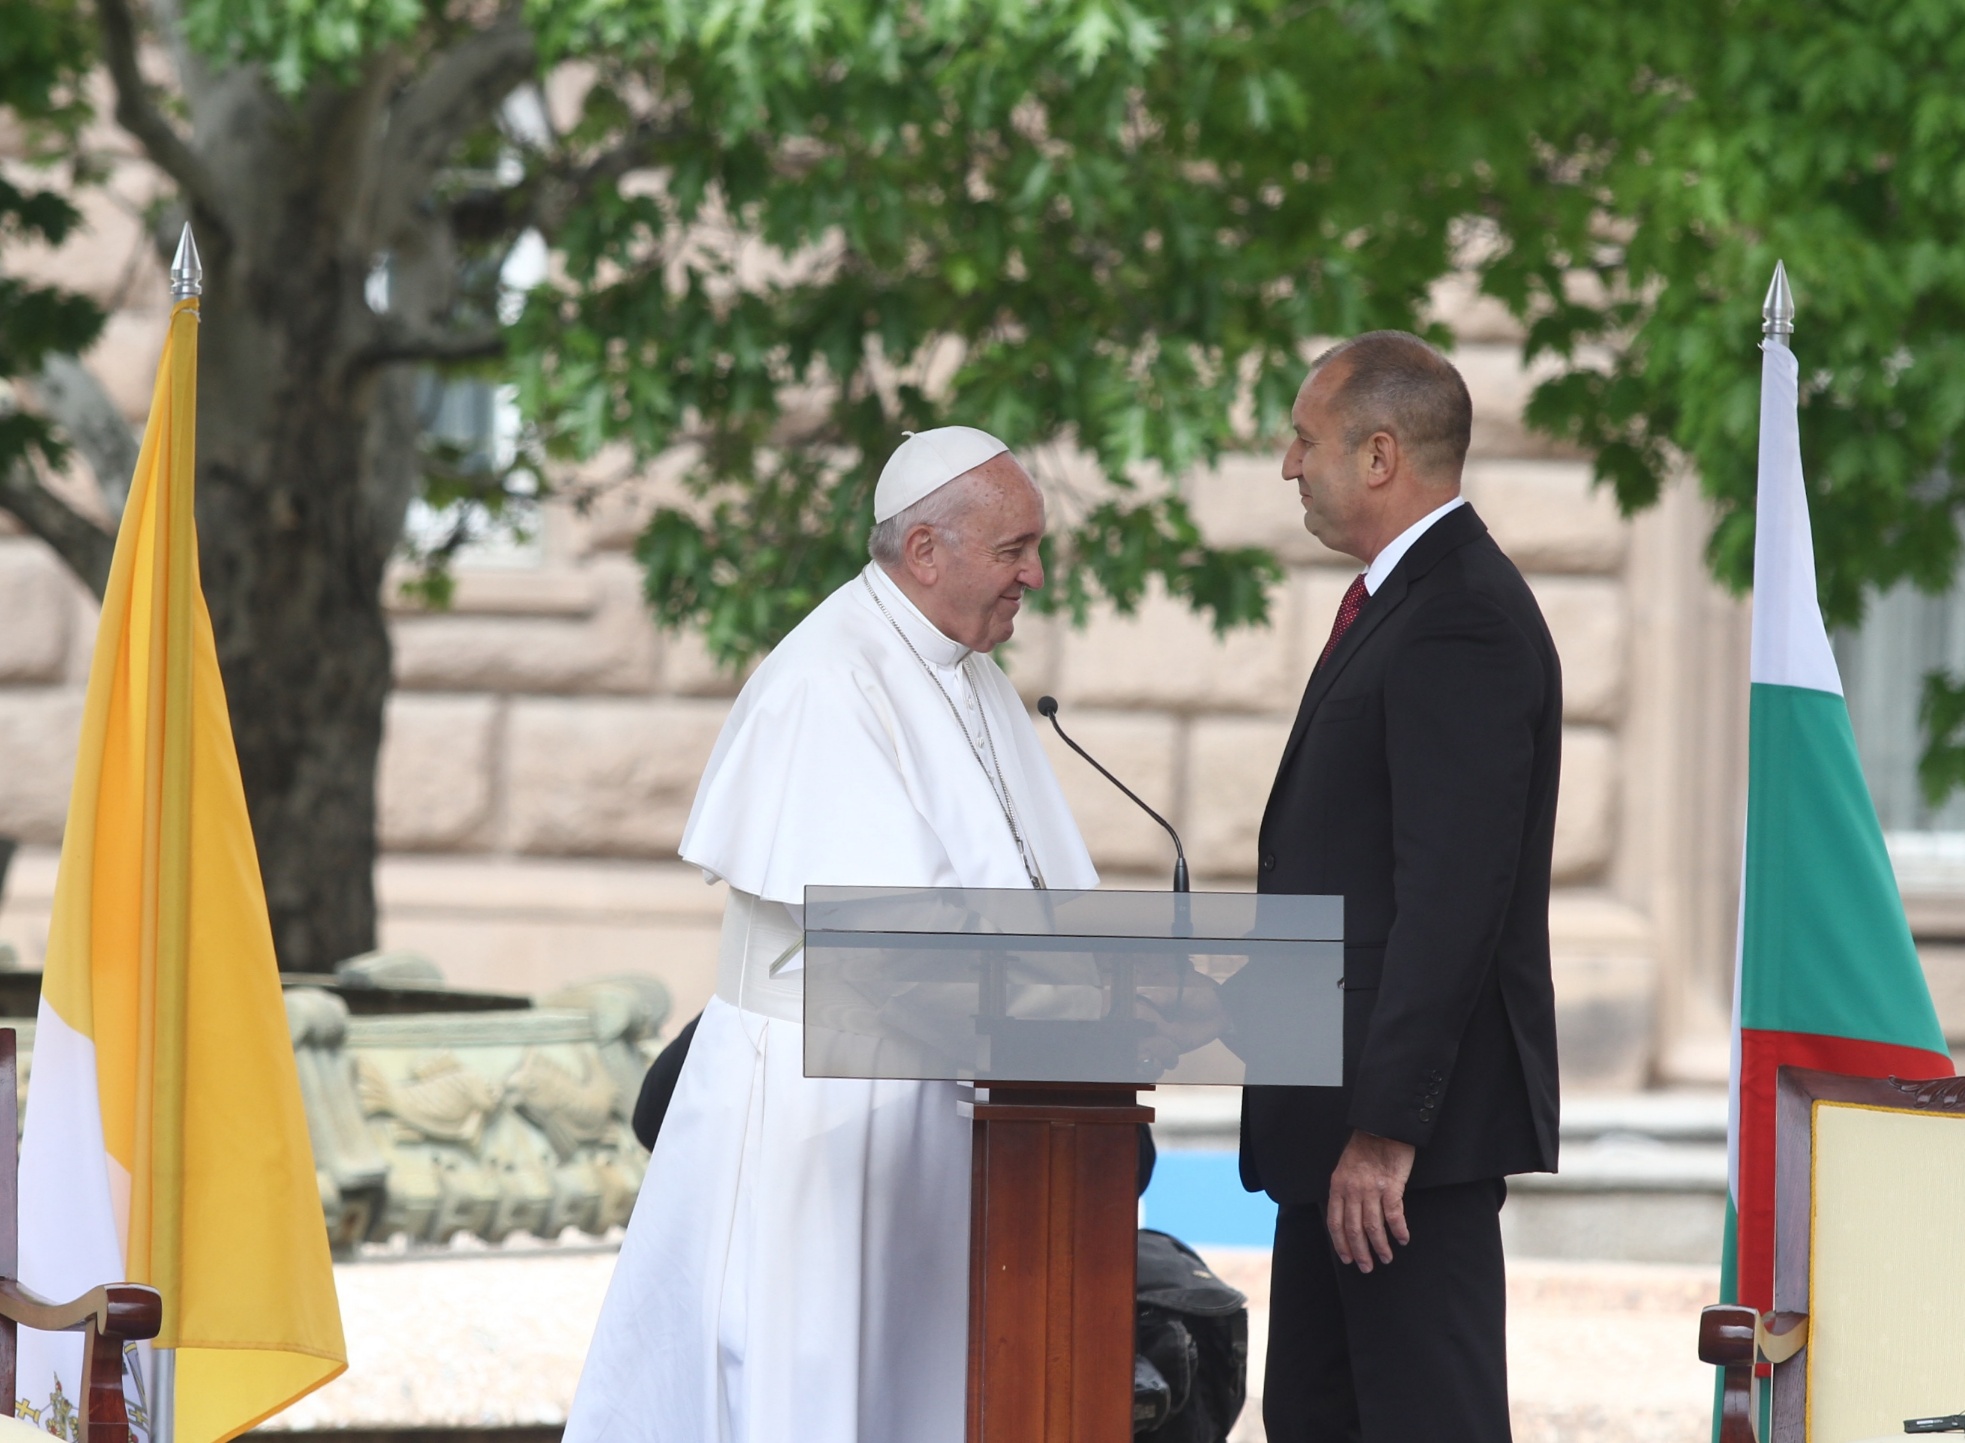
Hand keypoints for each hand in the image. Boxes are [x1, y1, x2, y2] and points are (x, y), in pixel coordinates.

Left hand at [1325, 1130, 1415, 1272]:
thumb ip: (1344, 1190)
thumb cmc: (1365, 1147)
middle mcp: (1352, 1190)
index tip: (1347, 1258)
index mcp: (1338, 1186)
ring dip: (1380, 1246)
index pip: (1335, 1222)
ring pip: (1373, 1227)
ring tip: (1386, 1258)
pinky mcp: (1391, 1187)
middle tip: (1367, 1267)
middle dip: (1360, 1252)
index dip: (1341, 1243)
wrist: (1382, 1128)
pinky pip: (1394, 1215)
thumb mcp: (1345, 1167)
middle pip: (1353, 1229)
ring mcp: (1371, 1189)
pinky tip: (1403, 1239)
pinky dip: (1399, 1230)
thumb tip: (1347, 1215)